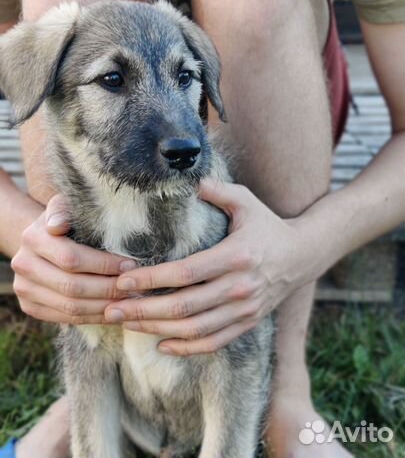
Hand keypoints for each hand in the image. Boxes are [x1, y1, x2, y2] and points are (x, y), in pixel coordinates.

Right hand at [12, 194, 136, 323]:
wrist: (41, 241)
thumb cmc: (65, 222)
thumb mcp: (66, 207)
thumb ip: (63, 211)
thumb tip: (57, 226)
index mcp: (33, 238)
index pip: (72, 258)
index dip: (104, 264)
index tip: (130, 265)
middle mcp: (23, 265)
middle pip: (72, 286)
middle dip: (108, 288)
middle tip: (134, 287)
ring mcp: (24, 288)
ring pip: (70, 307)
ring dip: (103, 306)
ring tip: (128, 301)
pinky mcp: (30, 306)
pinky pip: (66, 318)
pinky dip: (93, 317)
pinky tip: (113, 311)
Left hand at [107, 179, 313, 355]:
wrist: (301, 255)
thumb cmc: (266, 225)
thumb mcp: (246, 201)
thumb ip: (217, 190)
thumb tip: (188, 180)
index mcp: (237, 255)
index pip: (186, 272)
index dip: (151, 279)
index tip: (123, 281)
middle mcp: (241, 286)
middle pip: (185, 306)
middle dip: (143, 309)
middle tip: (111, 309)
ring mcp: (246, 309)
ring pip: (195, 328)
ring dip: (157, 329)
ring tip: (128, 324)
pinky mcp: (248, 322)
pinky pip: (214, 343)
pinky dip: (187, 347)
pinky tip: (162, 344)